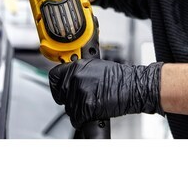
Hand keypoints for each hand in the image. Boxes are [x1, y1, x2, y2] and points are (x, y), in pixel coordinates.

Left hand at [49, 58, 163, 129]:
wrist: (134, 86)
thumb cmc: (119, 78)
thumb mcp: (95, 66)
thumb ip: (79, 71)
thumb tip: (68, 77)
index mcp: (76, 66)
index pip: (54, 77)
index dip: (57, 86)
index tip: (60, 90)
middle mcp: (75, 78)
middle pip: (60, 96)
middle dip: (70, 100)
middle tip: (83, 99)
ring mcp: (80, 92)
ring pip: (69, 109)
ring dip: (78, 111)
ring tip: (93, 104)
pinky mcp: (86, 107)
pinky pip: (77, 119)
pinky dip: (84, 120)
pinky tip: (94, 113)